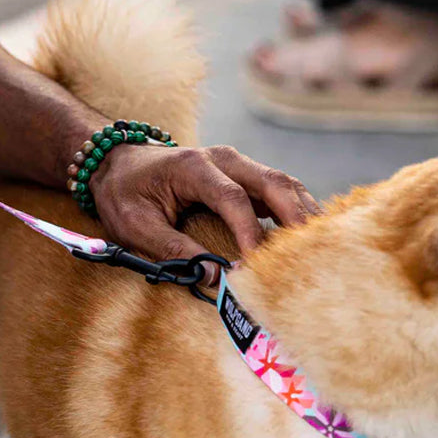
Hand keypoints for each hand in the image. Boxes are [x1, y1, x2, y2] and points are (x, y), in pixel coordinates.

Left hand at [89, 144, 319, 275]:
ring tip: (320, 244)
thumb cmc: (125, 194)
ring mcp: (237, 163)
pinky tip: (308, 234)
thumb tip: (215, 279)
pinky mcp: (243, 174)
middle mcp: (223, 159)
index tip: (258, 264)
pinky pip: (278, 188)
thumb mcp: (135, 226)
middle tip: (312, 249)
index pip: (232, 198)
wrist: (118, 161)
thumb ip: (173, 251)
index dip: (249, 232)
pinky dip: (296, 208)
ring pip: (282, 182)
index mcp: (194, 168)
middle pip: (272, 182)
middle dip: (296, 216)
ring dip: (303, 211)